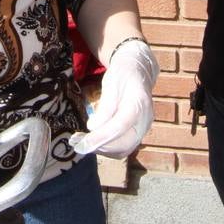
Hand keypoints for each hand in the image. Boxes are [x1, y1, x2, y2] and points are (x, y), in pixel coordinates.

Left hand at [71, 38, 158, 158]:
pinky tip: (93, 141)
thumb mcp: (111, 83)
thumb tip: (92, 127)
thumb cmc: (123, 75)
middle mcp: (145, 120)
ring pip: (123, 150)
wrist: (138, 73)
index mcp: (139, 103)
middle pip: (124, 144)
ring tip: (81, 142)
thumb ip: (105, 105)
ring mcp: (143, 130)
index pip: (120, 126)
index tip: (83, 144)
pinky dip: (107, 149)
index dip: (101, 137)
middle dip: (100, 147)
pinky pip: (123, 148)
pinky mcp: (137, 135)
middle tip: (78, 144)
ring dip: (102, 150)